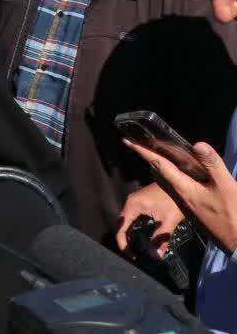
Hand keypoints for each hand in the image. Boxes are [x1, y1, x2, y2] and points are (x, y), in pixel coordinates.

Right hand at [115, 182, 184, 255]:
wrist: (181, 181)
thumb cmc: (175, 200)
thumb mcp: (169, 220)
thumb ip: (160, 238)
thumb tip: (155, 257)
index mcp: (133, 205)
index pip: (120, 227)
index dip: (123, 243)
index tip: (132, 256)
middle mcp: (130, 202)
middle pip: (121, 224)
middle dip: (125, 240)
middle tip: (133, 254)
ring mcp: (134, 200)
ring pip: (126, 220)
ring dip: (128, 233)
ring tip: (136, 247)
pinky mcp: (140, 201)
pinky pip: (131, 216)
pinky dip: (133, 227)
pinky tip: (141, 235)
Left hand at [125, 138, 236, 252]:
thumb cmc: (232, 213)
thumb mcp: (225, 185)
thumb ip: (211, 164)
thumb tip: (197, 144)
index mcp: (183, 188)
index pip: (158, 165)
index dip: (143, 151)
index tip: (127, 141)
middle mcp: (179, 196)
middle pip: (159, 173)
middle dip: (150, 158)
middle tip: (143, 143)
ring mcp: (186, 204)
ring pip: (168, 182)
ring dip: (162, 168)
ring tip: (160, 154)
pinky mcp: (193, 209)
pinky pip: (177, 188)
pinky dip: (174, 177)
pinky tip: (183, 174)